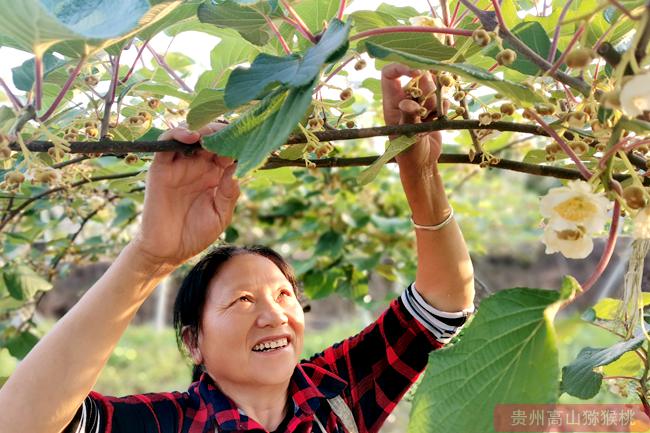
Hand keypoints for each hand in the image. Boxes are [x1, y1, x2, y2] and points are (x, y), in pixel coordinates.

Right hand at [132, 123, 239, 266]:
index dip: (239, 143)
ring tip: (214, 134)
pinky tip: (193, 137)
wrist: (168, 251)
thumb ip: (229, 193)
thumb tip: (238, 168)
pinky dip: (178, 134)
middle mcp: (199, 166)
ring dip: (203, 129)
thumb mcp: (220, 215)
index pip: (229, 151)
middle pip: (211, 138)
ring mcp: (179, 165)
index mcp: (216, 175)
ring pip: (190, 135)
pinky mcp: (161, 168)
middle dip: (223, 132)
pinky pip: (166, 144)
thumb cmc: (196, 234)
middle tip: (234, 132)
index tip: (251, 139)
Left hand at [381, 63, 445, 174]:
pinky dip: (443, 109)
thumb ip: (407, 116)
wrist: (422, 164)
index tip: (417, 72)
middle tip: (426, 109)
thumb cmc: (407, 152)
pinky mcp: (433, 109)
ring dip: (434, 103)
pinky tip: (436, 123)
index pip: (390, 73)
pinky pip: (442, 99)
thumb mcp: (406, 136)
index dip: (402, 67)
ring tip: (429, 120)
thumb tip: (407, 101)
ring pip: (432, 87)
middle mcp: (404, 98)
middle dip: (426, 90)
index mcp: (391, 101)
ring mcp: (420, 102)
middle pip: (418, 77)